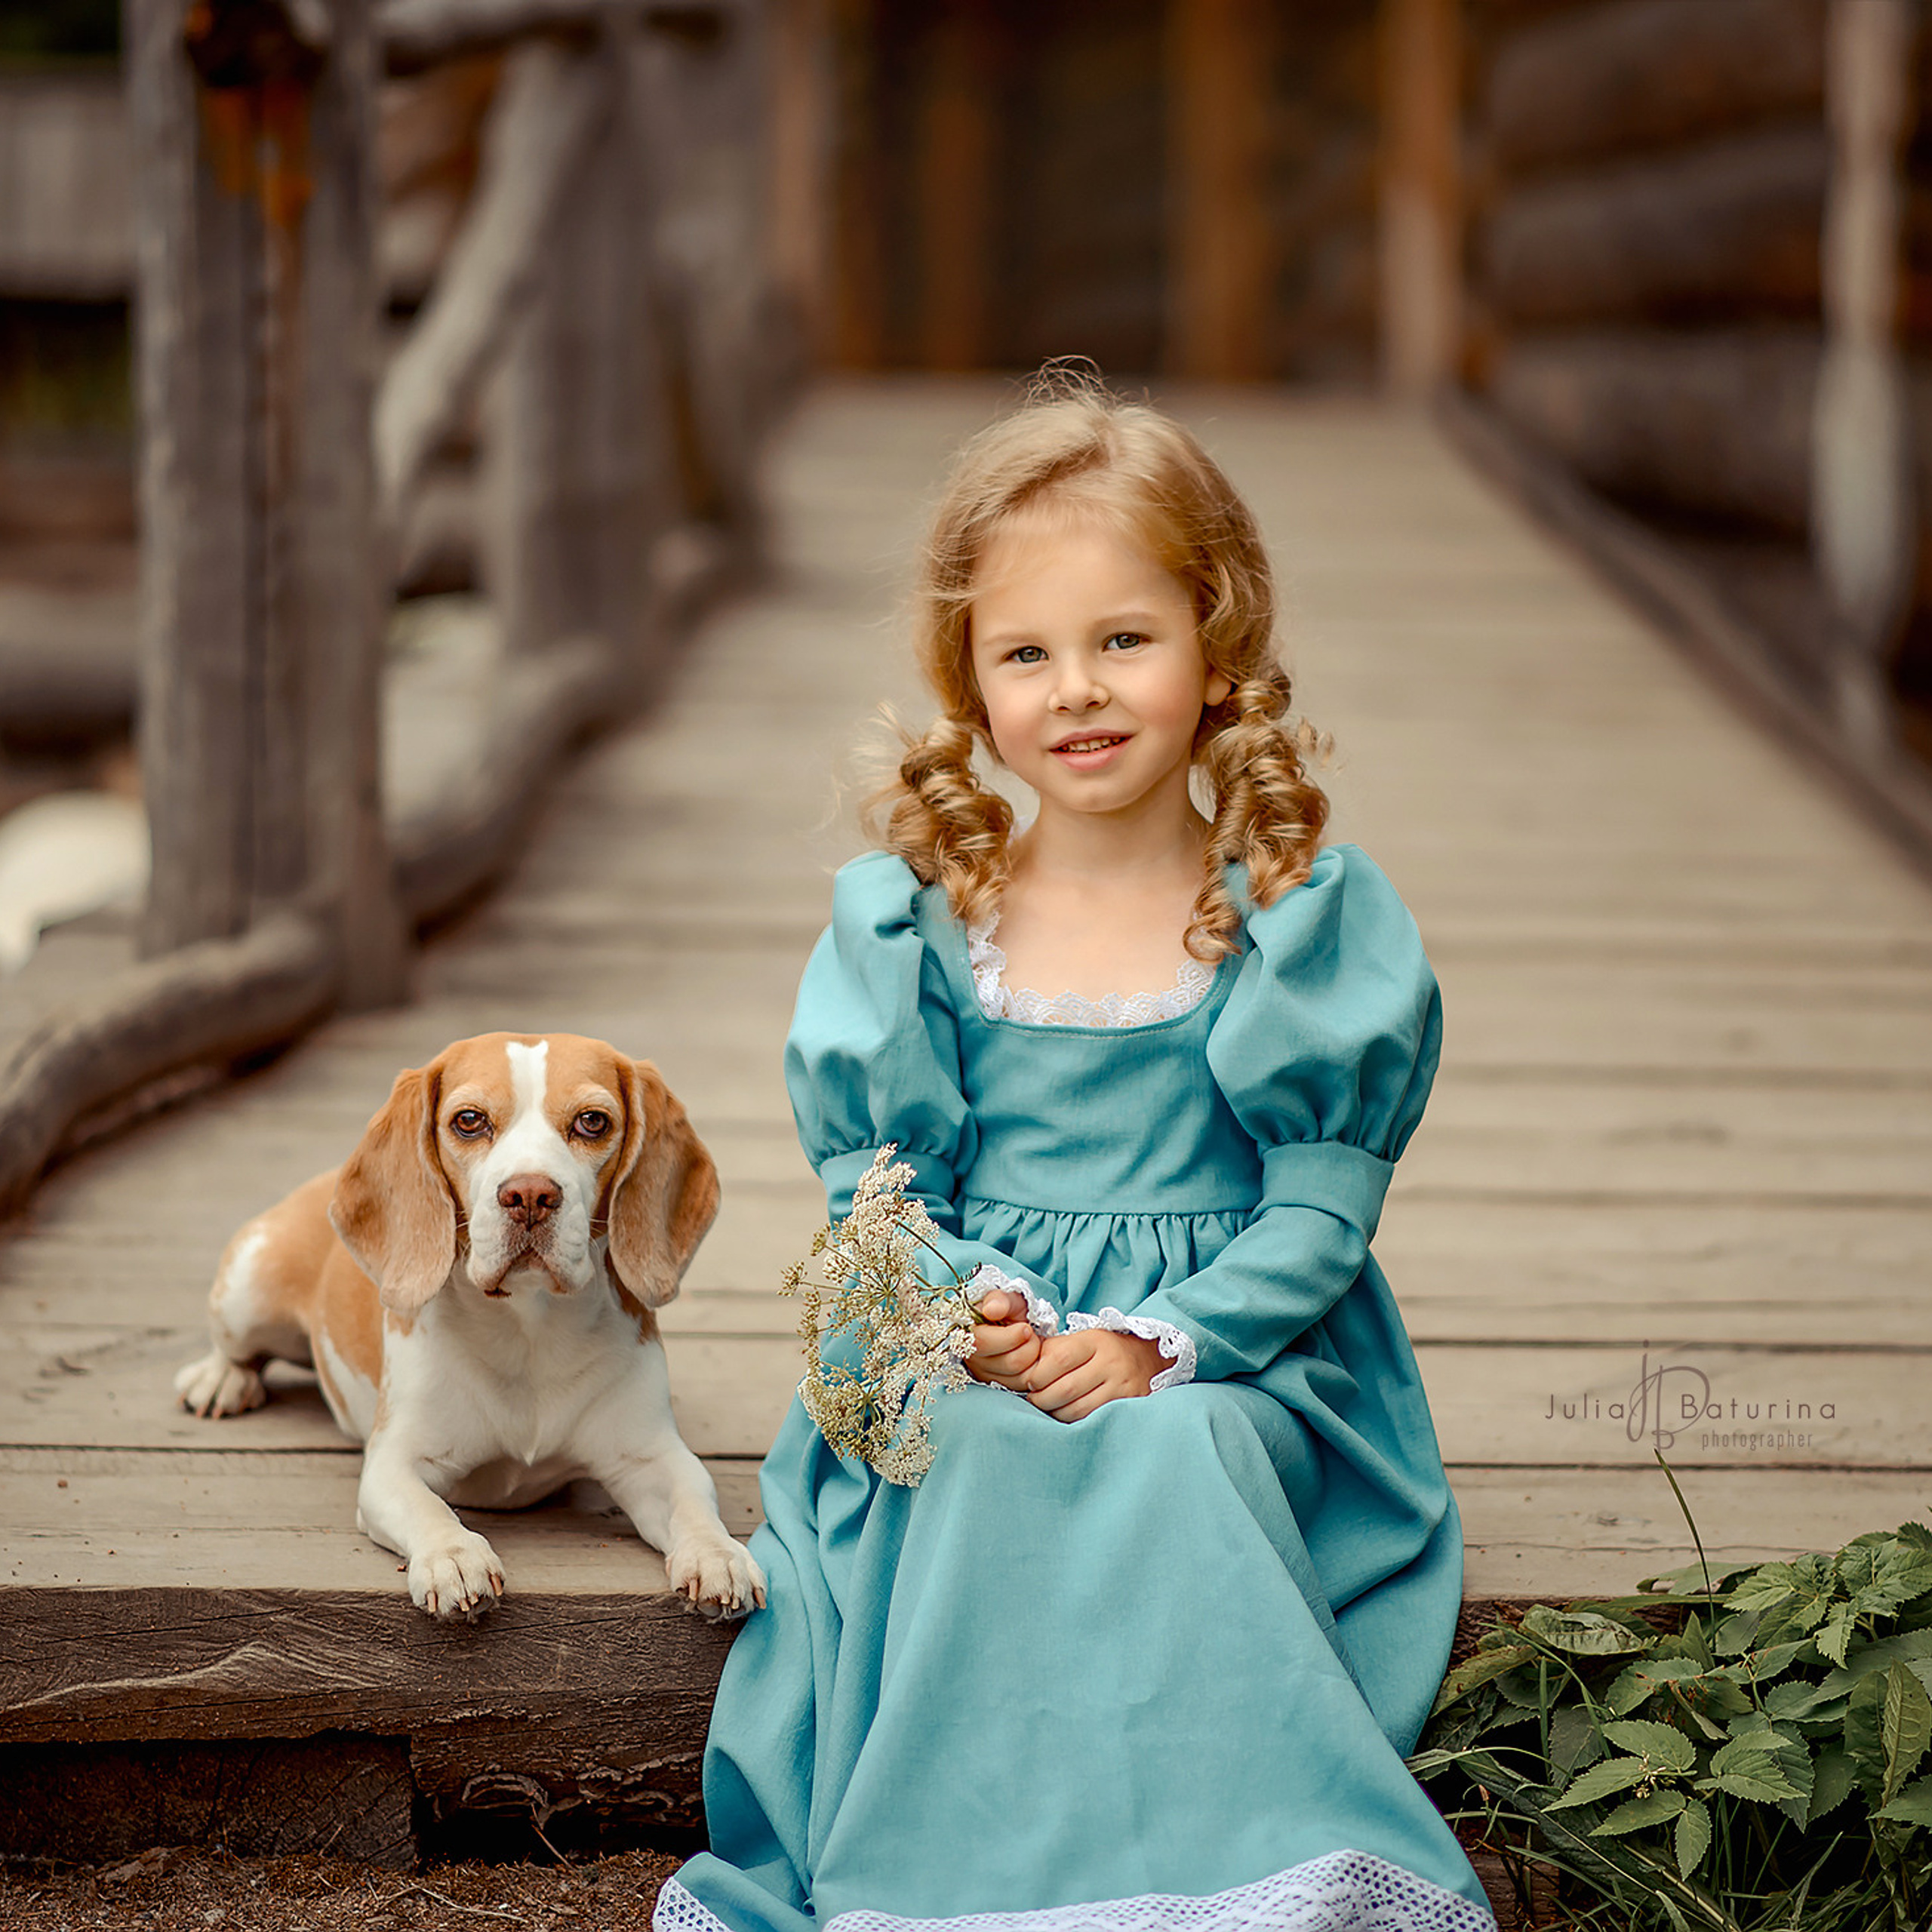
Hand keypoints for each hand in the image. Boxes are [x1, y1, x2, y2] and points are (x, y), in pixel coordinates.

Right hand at [966, 1285, 1042, 1387]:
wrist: (1016, 1323)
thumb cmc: (1008, 1310)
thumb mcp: (1006, 1298)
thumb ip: (1000, 1300)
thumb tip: (991, 1310)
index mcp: (967, 1333)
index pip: (983, 1343)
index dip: (1010, 1337)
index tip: (1025, 1327)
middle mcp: (972, 1358)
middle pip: (1011, 1363)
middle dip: (1029, 1345)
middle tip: (1030, 1332)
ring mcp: (985, 1375)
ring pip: (1021, 1376)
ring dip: (1034, 1356)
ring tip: (1029, 1343)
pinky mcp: (999, 1386)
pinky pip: (1026, 1385)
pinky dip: (1035, 1369)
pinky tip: (1031, 1356)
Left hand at [1019, 1328, 1164, 1422]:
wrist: (1149, 1359)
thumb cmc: (1105, 1350)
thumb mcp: (1083, 1340)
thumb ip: (1054, 1349)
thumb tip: (1022, 1365)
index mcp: (1095, 1341)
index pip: (1059, 1358)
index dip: (1038, 1375)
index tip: (1029, 1382)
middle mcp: (1111, 1362)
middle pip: (1066, 1388)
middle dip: (1042, 1398)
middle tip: (1033, 1400)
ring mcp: (1121, 1386)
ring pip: (1077, 1409)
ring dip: (1055, 1413)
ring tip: (1048, 1408)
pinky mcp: (1128, 1405)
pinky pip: (1092, 1419)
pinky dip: (1073, 1421)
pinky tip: (1065, 1416)